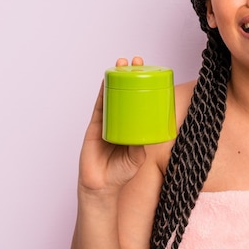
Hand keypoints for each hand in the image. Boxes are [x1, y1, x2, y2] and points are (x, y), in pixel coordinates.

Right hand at [77, 56, 146, 195]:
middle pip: (127, 93)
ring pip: (112, 95)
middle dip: (131, 75)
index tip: (152, 72)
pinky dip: (102, 92)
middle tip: (137, 61)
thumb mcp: (138, 157)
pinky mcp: (95, 126)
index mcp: (134, 126)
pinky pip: (99, 105)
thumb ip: (142, 145)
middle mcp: (122, 121)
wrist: (102, 187)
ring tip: (121, 63)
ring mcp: (108, 121)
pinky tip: (105, 80)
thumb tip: (150, 131)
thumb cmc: (122, 173)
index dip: (145, 87)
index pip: (141, 102)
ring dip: (116, 78)